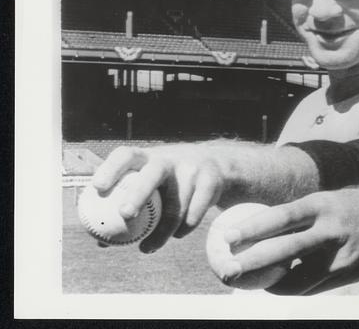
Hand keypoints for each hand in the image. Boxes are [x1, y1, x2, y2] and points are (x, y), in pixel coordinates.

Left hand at [91, 144, 226, 252]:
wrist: (217, 166)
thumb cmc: (170, 181)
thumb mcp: (151, 184)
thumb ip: (128, 205)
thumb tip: (100, 241)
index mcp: (148, 156)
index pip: (127, 155)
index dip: (111, 168)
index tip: (98, 187)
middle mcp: (170, 158)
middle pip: (154, 172)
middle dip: (138, 192)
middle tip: (125, 215)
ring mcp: (192, 169)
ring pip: (175, 206)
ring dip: (161, 232)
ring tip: (147, 248)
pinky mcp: (210, 182)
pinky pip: (194, 215)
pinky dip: (183, 230)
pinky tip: (176, 235)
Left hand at [219, 188, 358, 294]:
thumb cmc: (348, 209)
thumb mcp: (325, 201)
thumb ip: (299, 217)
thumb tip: (257, 231)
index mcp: (322, 205)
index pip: (282, 216)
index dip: (253, 227)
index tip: (227, 237)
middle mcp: (331, 229)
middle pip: (286, 249)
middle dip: (253, 261)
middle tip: (228, 270)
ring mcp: (340, 254)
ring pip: (297, 277)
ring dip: (270, 283)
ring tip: (249, 283)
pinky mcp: (346, 273)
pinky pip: (310, 287)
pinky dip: (290, 288)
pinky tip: (276, 286)